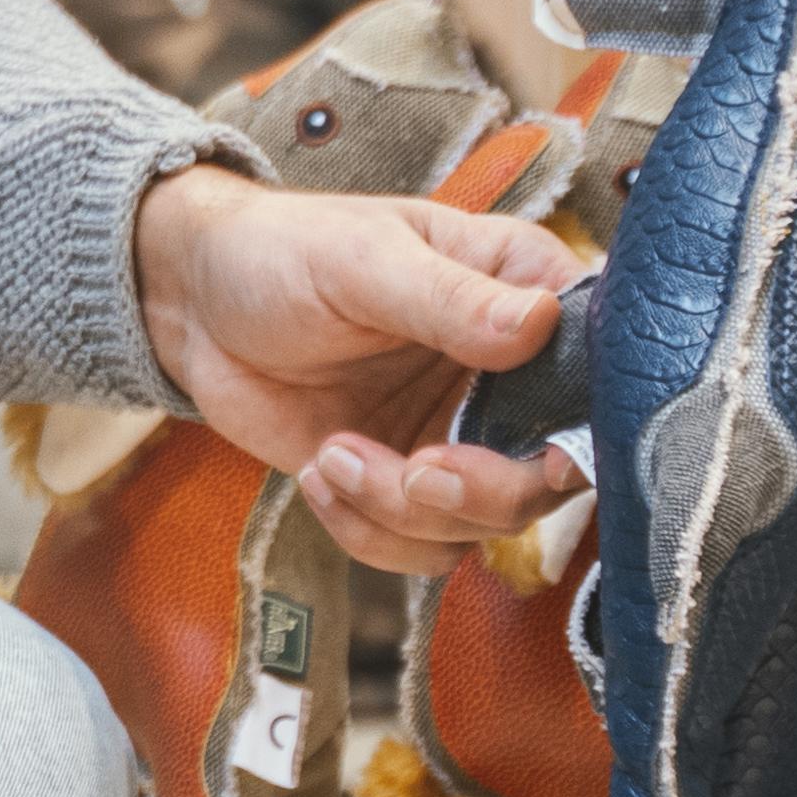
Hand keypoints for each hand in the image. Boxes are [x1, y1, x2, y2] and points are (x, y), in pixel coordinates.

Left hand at [132, 164, 581, 574]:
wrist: (196, 303)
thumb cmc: (282, 251)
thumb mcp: (364, 261)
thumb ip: (450, 299)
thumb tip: (537, 322)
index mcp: (521, 292)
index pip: (600, 369)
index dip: (586, 425)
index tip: (546, 455)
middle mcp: (507, 374)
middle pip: (552, 471)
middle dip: (483, 490)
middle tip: (417, 470)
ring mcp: (459, 434)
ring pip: (483, 522)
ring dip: (404, 513)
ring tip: (335, 457)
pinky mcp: (405, 482)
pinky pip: (421, 546)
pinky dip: (369, 531)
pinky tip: (322, 473)